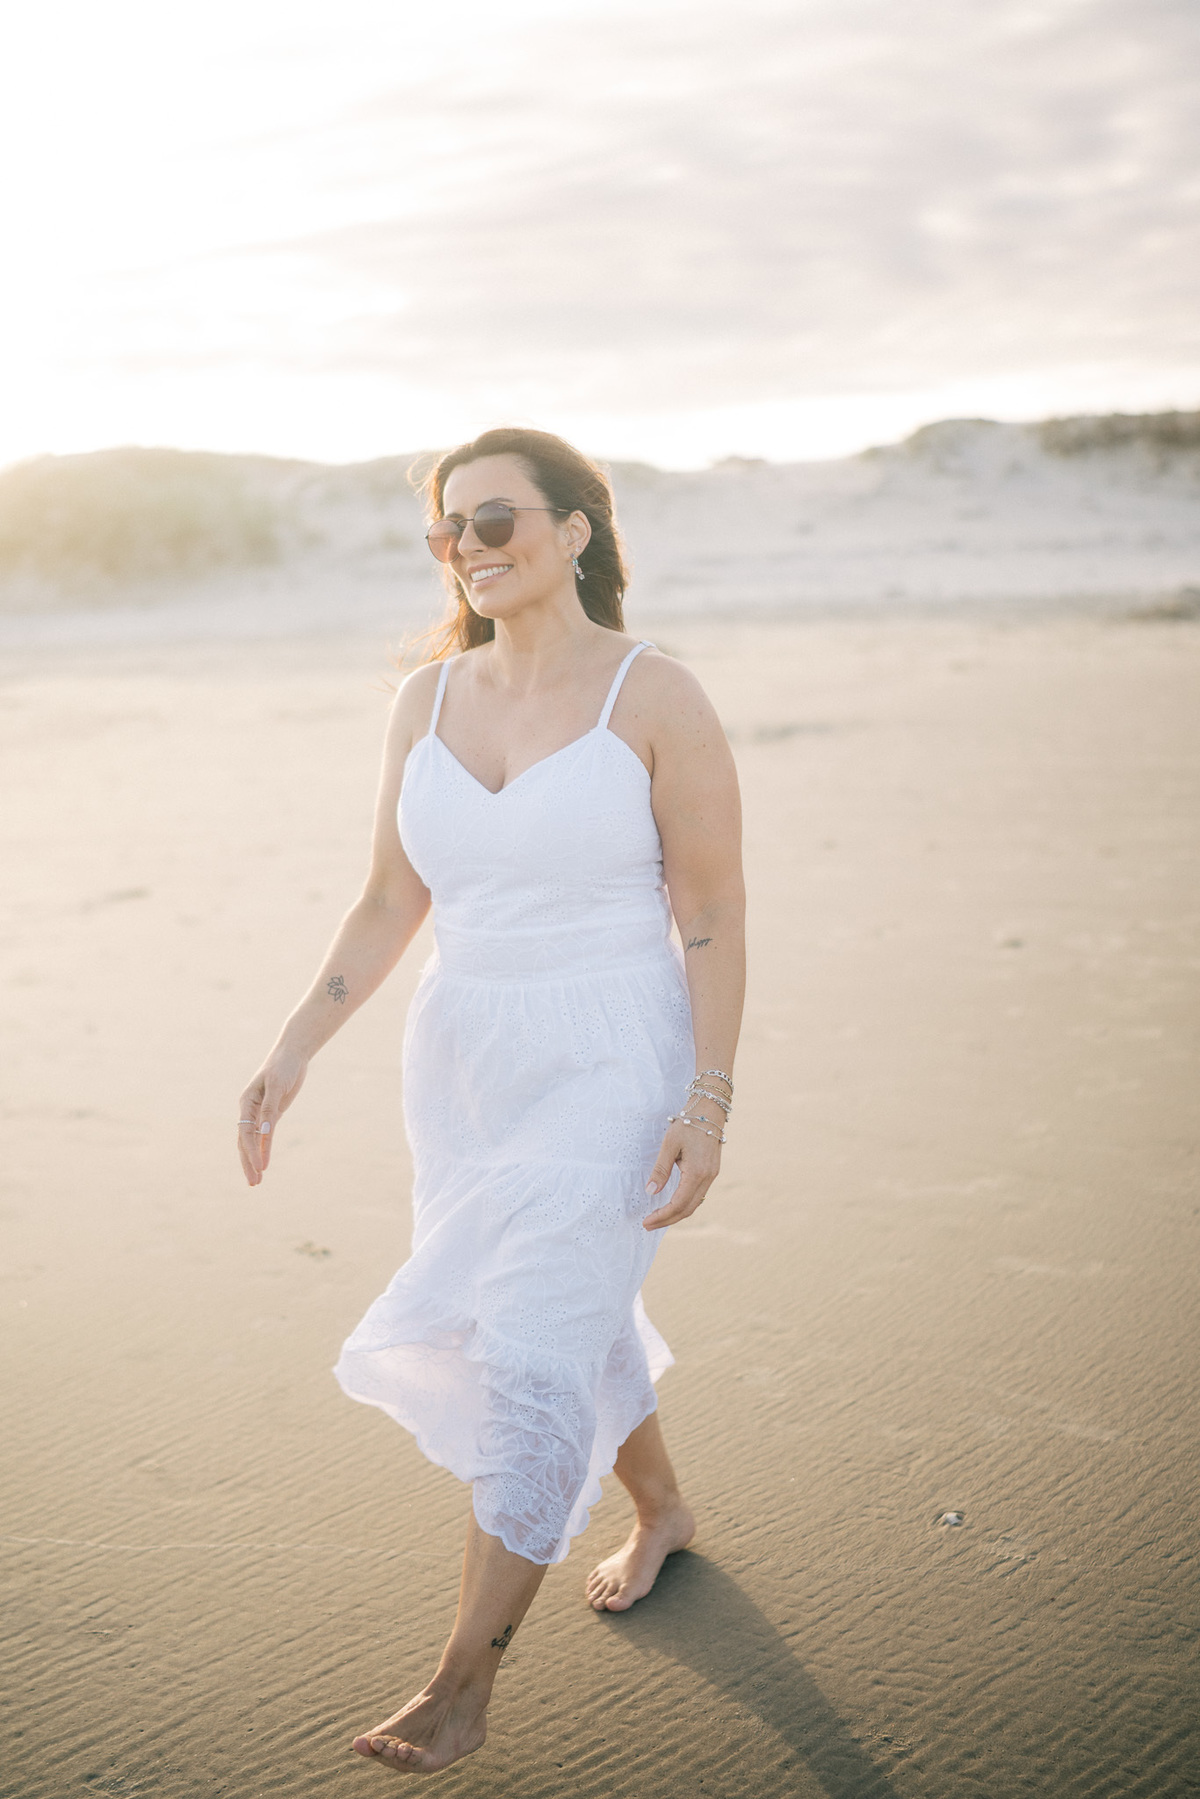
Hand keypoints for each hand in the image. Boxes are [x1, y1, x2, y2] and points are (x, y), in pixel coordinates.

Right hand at [237, 1047, 307, 1186]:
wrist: (292, 1055)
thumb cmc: (283, 1067)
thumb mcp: (276, 1086)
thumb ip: (269, 1109)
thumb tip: (264, 1132)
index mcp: (246, 1102)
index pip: (245, 1133)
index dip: (252, 1151)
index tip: (261, 1167)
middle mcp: (249, 1110)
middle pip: (245, 1142)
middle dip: (248, 1162)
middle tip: (253, 1183)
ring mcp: (260, 1113)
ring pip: (253, 1141)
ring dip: (254, 1160)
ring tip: (256, 1180)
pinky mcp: (272, 1113)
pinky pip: (265, 1136)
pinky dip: (265, 1149)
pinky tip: (265, 1164)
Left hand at [642, 1118, 721, 1229]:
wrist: (710, 1111)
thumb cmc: (688, 1124)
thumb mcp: (670, 1144)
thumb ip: (661, 1169)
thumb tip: (651, 1191)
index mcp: (697, 1172)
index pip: (678, 1203)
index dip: (662, 1215)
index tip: (647, 1221)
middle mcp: (707, 1178)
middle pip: (688, 1209)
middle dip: (668, 1220)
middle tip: (648, 1225)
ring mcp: (712, 1176)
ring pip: (695, 1204)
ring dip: (677, 1214)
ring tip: (658, 1219)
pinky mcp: (712, 1172)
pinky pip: (698, 1195)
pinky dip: (685, 1204)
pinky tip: (673, 1205)